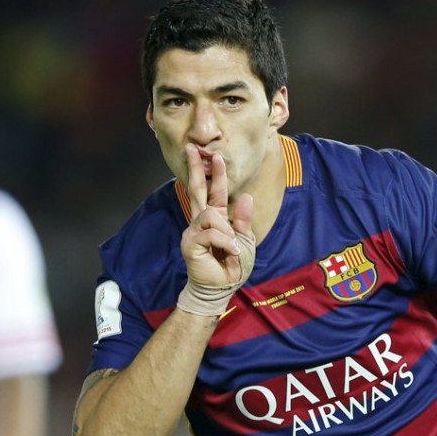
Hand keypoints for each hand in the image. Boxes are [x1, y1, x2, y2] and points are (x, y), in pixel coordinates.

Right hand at [176, 145, 254, 315]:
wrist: (222, 287)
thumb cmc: (232, 266)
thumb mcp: (245, 240)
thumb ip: (243, 220)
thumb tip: (246, 197)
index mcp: (216, 218)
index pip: (214, 192)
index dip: (215, 174)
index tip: (214, 156)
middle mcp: (201, 221)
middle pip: (197, 189)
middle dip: (196, 168)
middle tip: (193, 148)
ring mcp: (194, 231)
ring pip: (211, 213)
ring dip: (227, 230)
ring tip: (232, 246)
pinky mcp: (190, 242)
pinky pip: (211, 231)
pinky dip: (225, 241)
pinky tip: (228, 252)